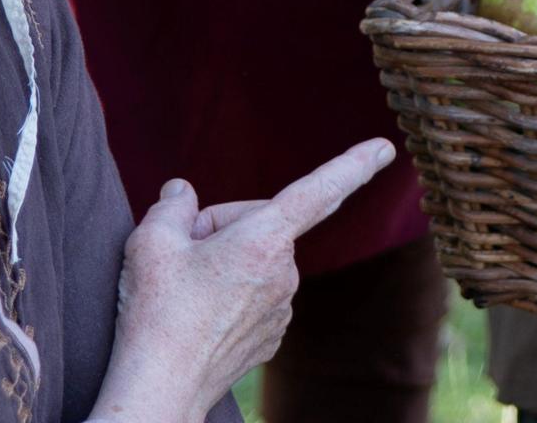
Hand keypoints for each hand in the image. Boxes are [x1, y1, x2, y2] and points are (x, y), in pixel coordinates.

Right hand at [99, 139, 399, 422]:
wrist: (161, 388)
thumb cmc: (156, 312)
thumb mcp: (150, 241)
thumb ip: (173, 206)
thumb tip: (182, 195)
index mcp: (264, 240)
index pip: (318, 190)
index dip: (353, 164)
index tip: (385, 149)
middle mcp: (285, 273)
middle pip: (258, 224)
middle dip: (222, 228)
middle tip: (182, 257)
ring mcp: (282, 308)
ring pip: (254, 260)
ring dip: (224, 263)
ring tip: (186, 292)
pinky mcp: (272, 336)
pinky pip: (254, 294)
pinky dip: (230, 294)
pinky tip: (200, 313)